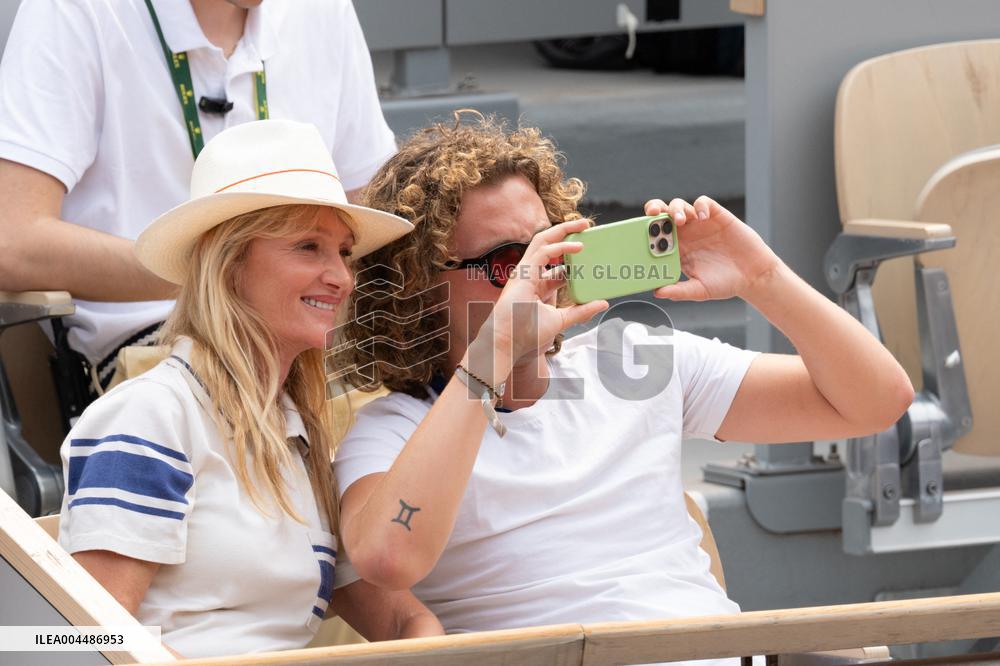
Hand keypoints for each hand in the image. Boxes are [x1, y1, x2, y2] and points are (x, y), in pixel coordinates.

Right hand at [471, 218, 607, 380]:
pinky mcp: (523, 273)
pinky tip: (577, 248)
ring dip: (563, 231)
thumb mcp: (561, 320)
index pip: (556, 264)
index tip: (591, 253)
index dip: (572, 257)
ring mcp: (525, 271)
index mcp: (537, 285)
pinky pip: (543, 252)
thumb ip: (580, 311)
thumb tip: (602, 303)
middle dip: (566, 233)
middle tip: (586, 226)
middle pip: (547, 244)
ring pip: (542, 241)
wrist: (507, 342)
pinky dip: (560, 247)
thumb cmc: (526, 334)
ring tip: (583, 226)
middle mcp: (530, 274)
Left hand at [647, 195, 781, 300]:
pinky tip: (702, 216)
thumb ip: (679, 291)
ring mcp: (700, 224)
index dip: (645, 230)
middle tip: (653, 214)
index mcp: (676, 249)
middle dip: (655, 210)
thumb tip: (658, 292)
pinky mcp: (717, 216)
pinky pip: (704, 203)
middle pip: (663, 214)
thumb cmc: (725, 283)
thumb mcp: (699, 290)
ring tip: (679, 219)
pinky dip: (700, 206)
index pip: (654, 235)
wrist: (753, 276)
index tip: (638, 233)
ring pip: (680, 205)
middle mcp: (685, 234)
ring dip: (676, 208)